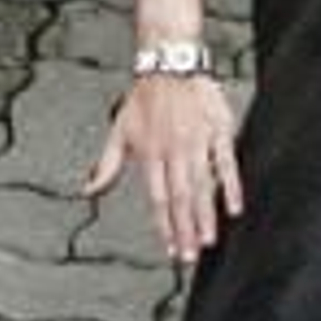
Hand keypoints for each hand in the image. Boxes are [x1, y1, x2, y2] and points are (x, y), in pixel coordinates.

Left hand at [86, 72, 242, 263]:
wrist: (170, 64)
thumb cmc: (144, 99)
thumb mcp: (119, 131)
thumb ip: (106, 165)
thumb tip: (87, 190)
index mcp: (149, 153)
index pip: (157, 198)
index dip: (163, 226)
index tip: (169, 250)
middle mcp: (173, 151)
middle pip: (180, 198)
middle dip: (185, 230)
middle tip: (189, 257)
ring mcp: (197, 142)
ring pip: (202, 185)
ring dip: (205, 215)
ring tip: (207, 240)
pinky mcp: (218, 130)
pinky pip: (226, 163)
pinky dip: (230, 186)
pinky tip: (234, 207)